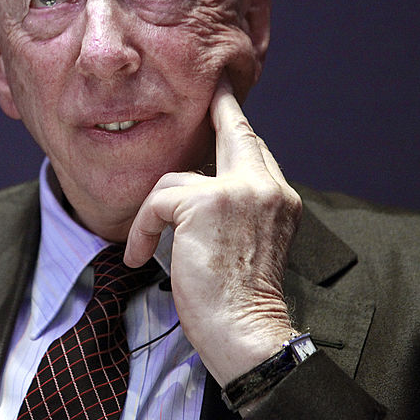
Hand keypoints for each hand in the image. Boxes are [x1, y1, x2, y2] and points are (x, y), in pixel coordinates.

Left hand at [124, 76, 301, 387]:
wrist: (245, 330)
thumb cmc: (239, 299)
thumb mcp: (246, 241)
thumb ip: (234, 206)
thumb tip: (195, 182)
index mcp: (279, 198)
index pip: (255, 148)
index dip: (236, 121)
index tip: (224, 95)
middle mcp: (266, 187)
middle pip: (234, 133)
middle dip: (219, 106)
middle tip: (211, 88)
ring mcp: (238, 190)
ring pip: (177, 178)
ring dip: (155, 213)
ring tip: (147, 246)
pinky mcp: (205, 202)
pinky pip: (157, 201)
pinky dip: (142, 228)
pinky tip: (140, 255)